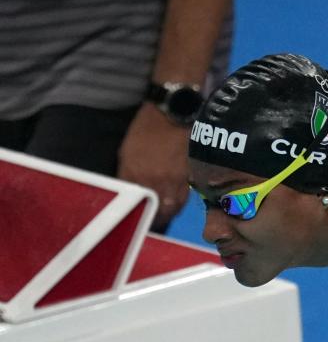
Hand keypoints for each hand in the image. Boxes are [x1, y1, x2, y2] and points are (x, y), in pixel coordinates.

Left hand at [117, 104, 189, 229]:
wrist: (173, 116)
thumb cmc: (144, 131)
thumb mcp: (126, 153)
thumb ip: (127, 175)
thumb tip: (130, 191)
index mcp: (135, 175)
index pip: (133, 204)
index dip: (134, 215)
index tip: (133, 222)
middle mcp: (155, 182)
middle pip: (155, 212)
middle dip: (152, 221)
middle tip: (149, 224)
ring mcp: (174, 182)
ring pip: (171, 209)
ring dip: (166, 216)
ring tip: (162, 219)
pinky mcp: (188, 178)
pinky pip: (182, 198)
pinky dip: (177, 206)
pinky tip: (173, 206)